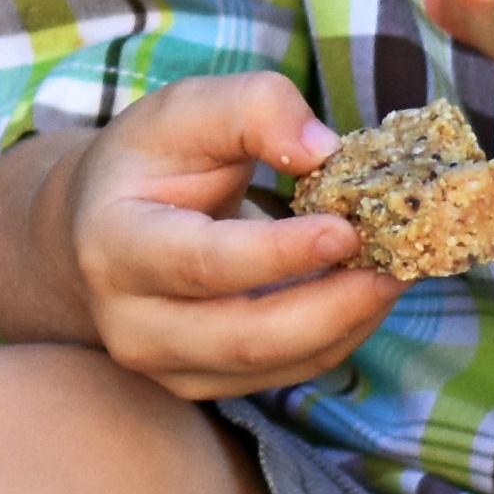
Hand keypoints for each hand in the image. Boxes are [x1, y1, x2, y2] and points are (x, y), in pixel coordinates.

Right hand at [47, 71, 403, 395]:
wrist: (96, 227)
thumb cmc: (150, 162)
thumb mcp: (185, 111)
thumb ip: (252, 108)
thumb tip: (323, 149)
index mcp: (114, 245)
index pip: (201, 262)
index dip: (278, 253)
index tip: (346, 228)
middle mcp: (129, 322)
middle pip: (245, 336)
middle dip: (334, 306)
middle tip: (397, 264)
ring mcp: (164, 366)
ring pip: (275, 363)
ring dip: (348, 322)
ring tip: (396, 271)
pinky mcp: (201, 384)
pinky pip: (286, 371)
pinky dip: (338, 335)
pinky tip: (365, 291)